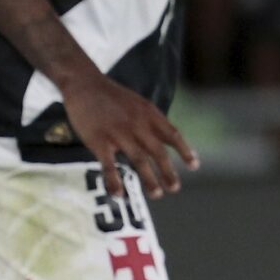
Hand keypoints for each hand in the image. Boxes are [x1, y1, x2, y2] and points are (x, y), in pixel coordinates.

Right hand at [62, 71, 197, 196]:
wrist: (85, 84)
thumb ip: (154, 122)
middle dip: (168, 172)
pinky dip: (114, 180)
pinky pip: (108, 164)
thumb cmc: (114, 98)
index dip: (184, 151)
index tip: (194, 166)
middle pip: (158, 151)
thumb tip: (170, 140)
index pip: (172, 135)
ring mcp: (119, 133)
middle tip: (175, 188)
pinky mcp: (99, 140)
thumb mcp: (140, 104)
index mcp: (150, 115)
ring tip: (157, 194)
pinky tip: (118, 194)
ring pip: (138, 159)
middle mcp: (138, 124)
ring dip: (149, 179)